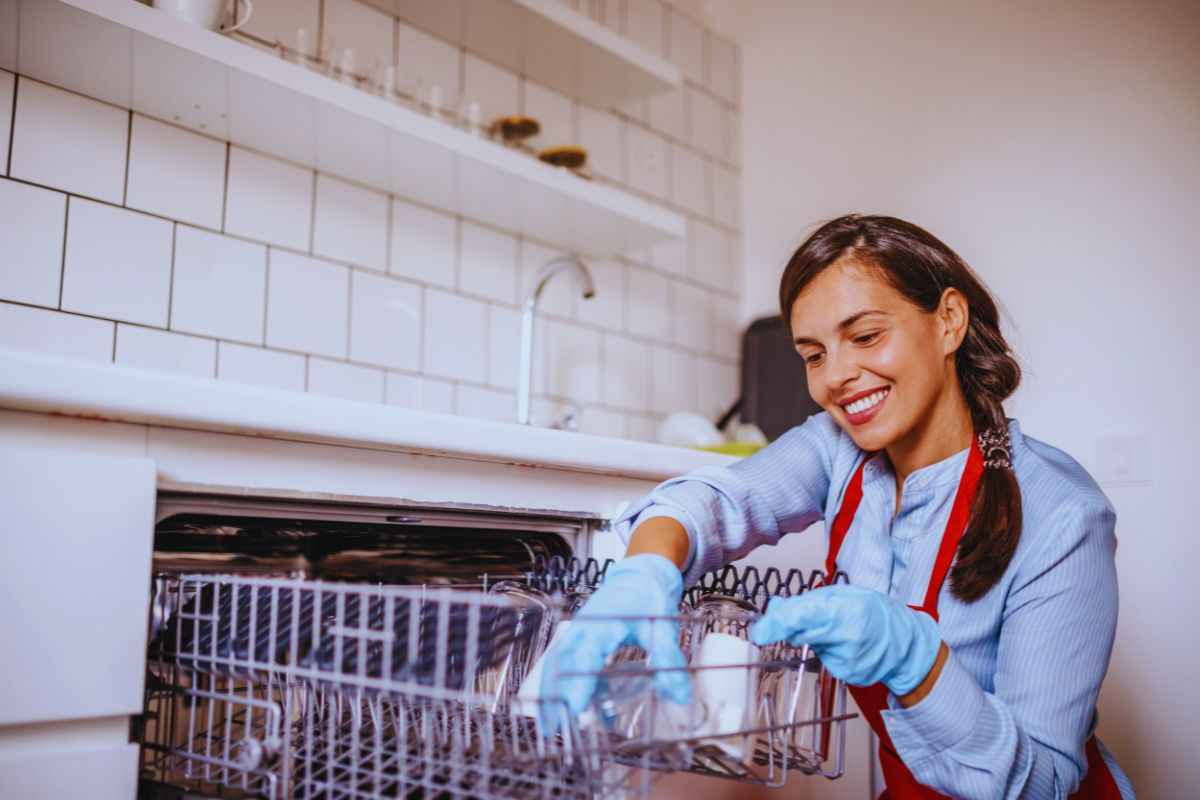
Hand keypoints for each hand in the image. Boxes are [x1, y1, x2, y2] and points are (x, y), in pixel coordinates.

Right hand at [539, 554, 690, 728]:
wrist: (640, 576)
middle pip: (561, 664)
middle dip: (555, 696)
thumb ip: (669, 658)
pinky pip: (568, 666)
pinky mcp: (581, 642)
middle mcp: (583, 629)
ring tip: (554, 727)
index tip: (575, 708)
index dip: (578, 682)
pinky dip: (568, 688)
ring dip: (554, 695)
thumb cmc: (648, 597)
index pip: (585, 655)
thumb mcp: (662, 625)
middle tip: (554, 729)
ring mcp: (578, 634)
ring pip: (558, 666)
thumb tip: (678, 695)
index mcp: (603, 623)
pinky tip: (585, 711)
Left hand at [749, 585, 941, 696]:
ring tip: (840, 630)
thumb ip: (805, 602)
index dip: (777, 625)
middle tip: (816, 615)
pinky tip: (845, 645)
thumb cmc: (874, 611)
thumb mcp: (841, 594)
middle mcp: (847, 639)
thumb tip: (774, 609)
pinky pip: (823, 660)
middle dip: (793, 626)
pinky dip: (827, 651)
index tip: (759, 632)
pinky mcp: (848, 676)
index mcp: (846, 610)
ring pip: (810, 647)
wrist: (905, 641)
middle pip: (801, 634)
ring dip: (815, 637)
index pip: (803, 617)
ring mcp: (848, 661)